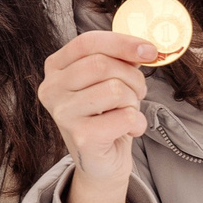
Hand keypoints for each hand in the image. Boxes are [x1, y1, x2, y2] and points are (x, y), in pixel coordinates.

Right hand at [39, 28, 157, 202]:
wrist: (101, 160)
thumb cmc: (106, 114)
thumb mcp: (108, 79)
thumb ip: (120, 59)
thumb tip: (146, 48)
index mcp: (55, 68)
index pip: (87, 42)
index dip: (122, 42)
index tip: (150, 50)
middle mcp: (51, 89)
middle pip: (102, 64)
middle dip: (132, 77)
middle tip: (138, 92)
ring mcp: (63, 113)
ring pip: (115, 89)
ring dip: (134, 101)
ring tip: (128, 111)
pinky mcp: (82, 136)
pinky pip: (125, 116)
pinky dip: (137, 122)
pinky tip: (129, 129)